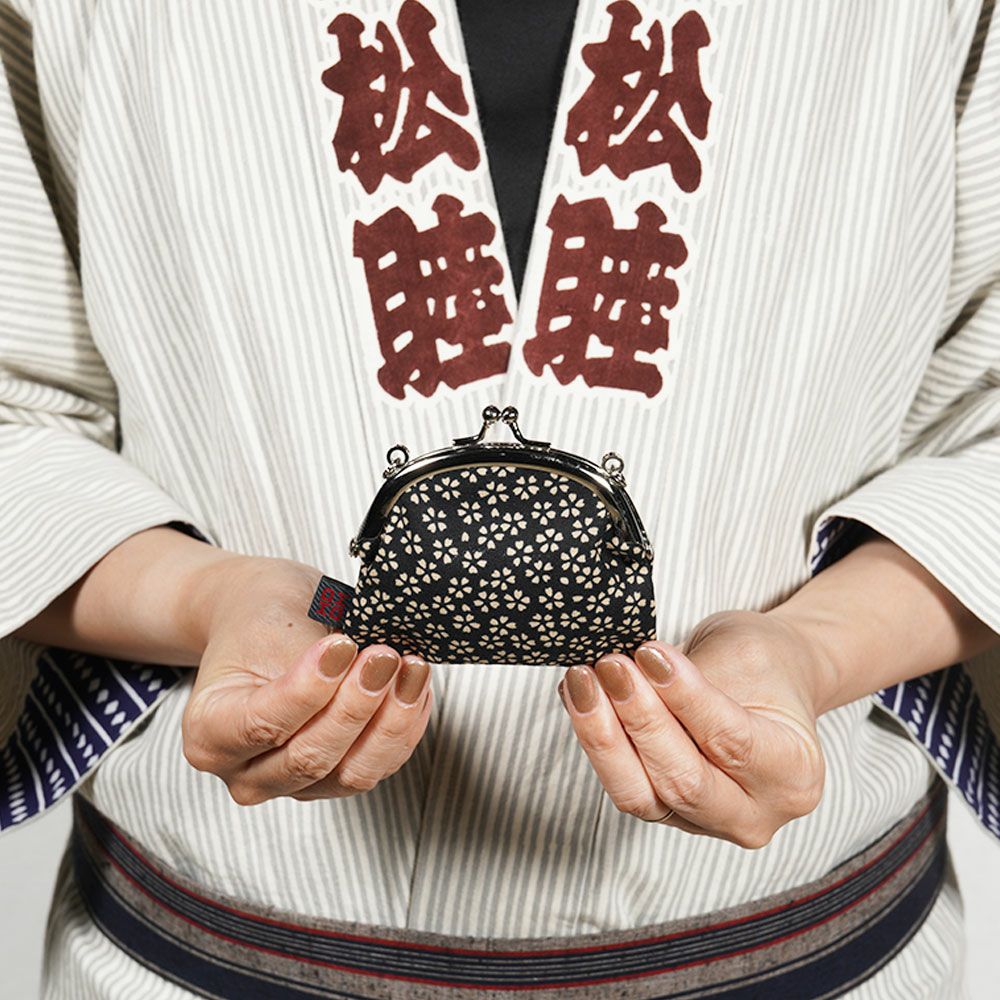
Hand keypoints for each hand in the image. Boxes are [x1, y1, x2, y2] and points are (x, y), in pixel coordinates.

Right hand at [180, 555, 432, 804]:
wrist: (262, 619)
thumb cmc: (259, 616)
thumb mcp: (274, 618)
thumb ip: (316, 652)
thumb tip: (374, 662)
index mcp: (208, 733)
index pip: (264, 724)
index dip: (311, 689)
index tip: (344, 646)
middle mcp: (244, 771)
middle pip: (310, 756)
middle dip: (357, 704)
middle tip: (385, 656)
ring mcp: (291, 782)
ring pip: (350, 772)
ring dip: (390, 722)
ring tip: (411, 670)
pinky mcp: (333, 779)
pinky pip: (376, 766)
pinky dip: (402, 728)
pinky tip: (414, 689)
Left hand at [558, 609, 833, 847]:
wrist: (768, 683)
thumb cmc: (765, 666)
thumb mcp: (745, 653)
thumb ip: (695, 674)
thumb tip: (632, 668)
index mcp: (794, 775)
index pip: (732, 741)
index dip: (684, 698)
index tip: (649, 655)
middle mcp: (755, 814)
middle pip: (683, 780)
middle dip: (638, 718)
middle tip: (610, 665)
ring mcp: (706, 822)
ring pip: (641, 794)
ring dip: (603, 735)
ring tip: (583, 681)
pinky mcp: (666, 813)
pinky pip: (625, 784)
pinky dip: (597, 742)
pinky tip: (578, 698)